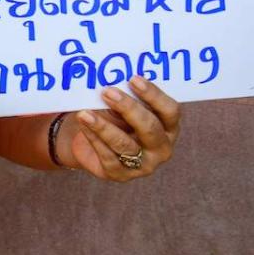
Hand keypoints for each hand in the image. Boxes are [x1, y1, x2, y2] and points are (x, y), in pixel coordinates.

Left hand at [62, 77, 181, 180]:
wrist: (90, 145)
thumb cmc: (113, 119)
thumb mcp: (122, 108)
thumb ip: (124, 97)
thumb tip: (111, 81)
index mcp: (169, 127)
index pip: (170, 111)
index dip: (154, 95)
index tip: (133, 79)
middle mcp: (161, 148)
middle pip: (149, 128)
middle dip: (128, 108)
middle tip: (107, 92)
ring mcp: (143, 165)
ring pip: (124, 144)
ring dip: (103, 126)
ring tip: (85, 112)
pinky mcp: (120, 175)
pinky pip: (106, 155)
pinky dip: (93, 137)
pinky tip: (83, 123)